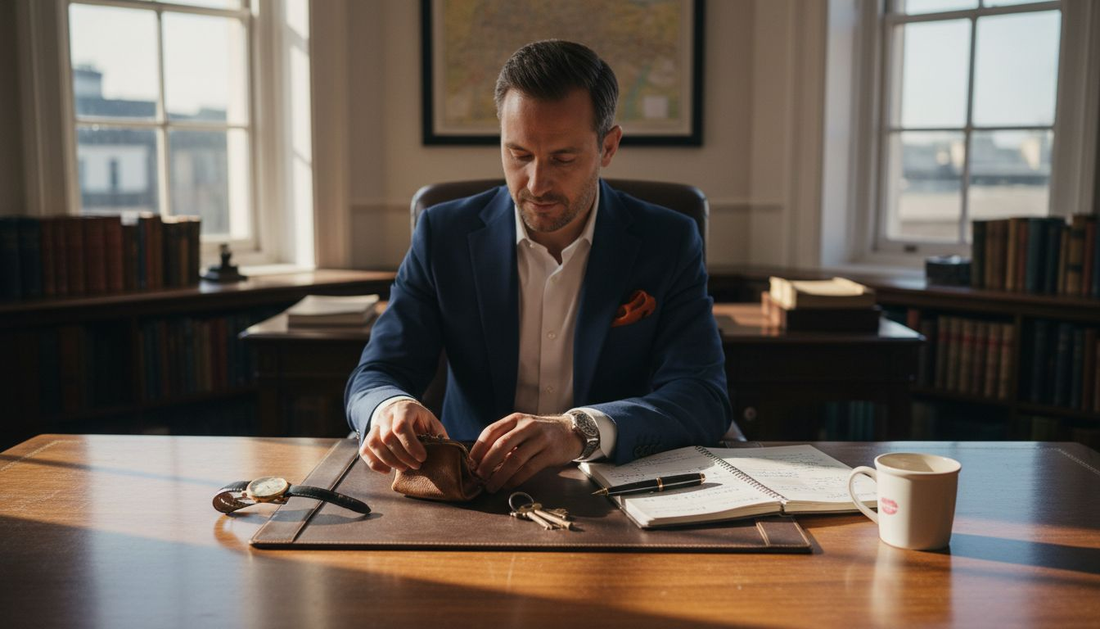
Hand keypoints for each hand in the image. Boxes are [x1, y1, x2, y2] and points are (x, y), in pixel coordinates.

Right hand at [359, 399, 447, 473]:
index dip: (412, 445)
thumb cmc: (418, 419)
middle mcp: (386, 415)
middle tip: (415, 466)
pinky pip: (365, 450)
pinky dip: (374, 463)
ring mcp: (375, 425)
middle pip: (388, 437)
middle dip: (403, 456)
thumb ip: (438, 434)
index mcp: (404, 409)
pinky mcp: (368, 436)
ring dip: (389, 461)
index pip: (401, 426)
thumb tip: (446, 452)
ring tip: (403, 468)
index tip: (422, 458)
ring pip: (374, 444)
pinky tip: (387, 470)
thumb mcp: (430, 421)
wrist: (399, 409)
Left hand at [468, 413, 583, 492]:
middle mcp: (527, 426)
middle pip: (501, 445)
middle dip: (487, 463)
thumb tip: (481, 461)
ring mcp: (540, 439)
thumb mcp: (522, 428)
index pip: (491, 431)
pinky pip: (529, 468)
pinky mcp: (550, 453)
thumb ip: (505, 439)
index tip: (470, 463)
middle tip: (478, 477)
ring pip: (515, 459)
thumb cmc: (540, 434)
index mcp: (516, 418)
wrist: (570, 432)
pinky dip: (515, 479)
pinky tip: (507, 486)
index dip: (478, 448)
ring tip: (491, 486)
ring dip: (500, 475)